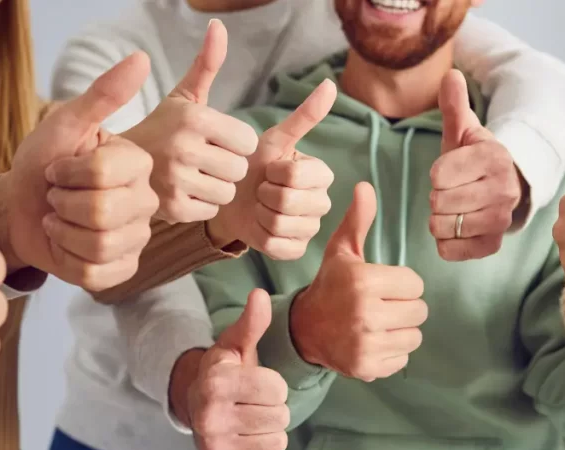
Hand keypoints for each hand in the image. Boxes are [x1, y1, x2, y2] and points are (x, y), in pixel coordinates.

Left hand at [0, 53, 159, 290]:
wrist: (22, 208)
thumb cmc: (41, 163)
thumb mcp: (64, 125)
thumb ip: (102, 95)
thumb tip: (141, 59)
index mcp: (138, 164)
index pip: (103, 173)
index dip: (66, 173)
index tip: (58, 169)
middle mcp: (147, 201)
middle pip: (103, 213)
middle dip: (62, 205)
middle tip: (57, 197)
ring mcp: (137, 237)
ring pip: (100, 245)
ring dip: (63, 232)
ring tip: (59, 220)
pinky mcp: (123, 269)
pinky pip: (97, 275)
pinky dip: (69, 261)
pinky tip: (66, 245)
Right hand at [122, 20, 258, 224]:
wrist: (117, 163)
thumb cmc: (162, 128)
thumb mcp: (184, 96)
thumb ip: (207, 64)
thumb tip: (218, 26)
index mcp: (194, 118)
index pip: (248, 141)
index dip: (236, 143)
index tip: (216, 141)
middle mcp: (185, 147)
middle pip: (240, 169)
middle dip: (228, 166)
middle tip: (204, 161)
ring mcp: (176, 179)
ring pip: (227, 192)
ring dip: (217, 187)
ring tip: (195, 176)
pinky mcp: (172, 208)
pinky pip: (211, 210)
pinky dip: (202, 205)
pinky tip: (184, 192)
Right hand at [173, 289, 288, 449]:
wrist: (193, 405)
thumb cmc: (225, 371)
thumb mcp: (236, 344)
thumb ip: (252, 322)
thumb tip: (260, 295)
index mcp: (216, 382)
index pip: (278, 389)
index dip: (275, 385)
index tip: (258, 383)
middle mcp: (209, 416)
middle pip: (281, 417)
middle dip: (274, 408)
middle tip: (253, 403)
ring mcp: (211, 446)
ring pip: (276, 443)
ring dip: (269, 432)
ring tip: (249, 420)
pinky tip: (241, 440)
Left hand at [207, 80, 336, 258]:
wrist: (233, 197)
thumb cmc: (254, 164)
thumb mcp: (274, 139)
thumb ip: (304, 116)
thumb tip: (330, 84)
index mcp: (323, 174)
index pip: (296, 175)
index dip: (273, 173)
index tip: (267, 168)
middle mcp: (323, 202)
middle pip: (288, 202)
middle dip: (265, 194)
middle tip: (260, 189)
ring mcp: (311, 228)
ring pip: (281, 224)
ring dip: (260, 214)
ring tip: (259, 206)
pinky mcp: (297, 250)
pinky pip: (278, 246)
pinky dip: (262, 236)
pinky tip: (260, 225)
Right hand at [290, 183, 427, 380]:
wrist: (304, 328)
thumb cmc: (330, 285)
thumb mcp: (342, 250)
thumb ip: (358, 220)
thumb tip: (365, 186)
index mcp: (363, 281)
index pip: (415, 284)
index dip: (402, 284)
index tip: (382, 285)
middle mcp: (365, 314)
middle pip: (419, 311)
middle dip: (404, 307)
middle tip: (381, 305)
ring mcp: (366, 344)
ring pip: (414, 336)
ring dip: (401, 330)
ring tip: (378, 323)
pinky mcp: (367, 368)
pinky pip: (402, 358)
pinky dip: (391, 352)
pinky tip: (372, 341)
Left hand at [429, 69, 521, 260]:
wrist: (502, 188)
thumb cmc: (473, 158)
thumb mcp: (463, 130)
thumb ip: (454, 104)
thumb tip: (450, 74)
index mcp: (494, 157)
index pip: (439, 174)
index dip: (435, 173)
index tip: (449, 171)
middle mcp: (504, 190)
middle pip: (439, 202)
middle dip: (436, 197)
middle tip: (451, 191)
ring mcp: (500, 220)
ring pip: (442, 227)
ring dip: (438, 219)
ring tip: (452, 208)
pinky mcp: (492, 245)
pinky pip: (450, 250)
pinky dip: (444, 242)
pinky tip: (455, 228)